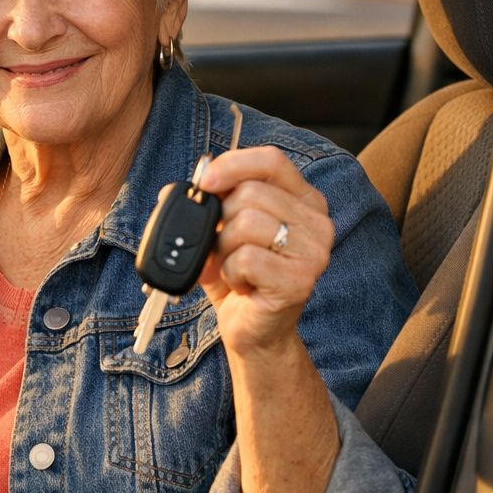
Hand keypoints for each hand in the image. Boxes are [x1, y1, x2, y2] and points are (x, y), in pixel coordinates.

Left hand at [195, 146, 332, 356]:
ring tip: (233, 267)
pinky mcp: (300, 281)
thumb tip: (175, 190)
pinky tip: (241, 285)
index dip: (233, 165)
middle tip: (223, 247)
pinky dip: (230, 272)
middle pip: (251, 193)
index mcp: (303, 200)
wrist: (253, 331)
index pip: (272, 160)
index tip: (204, 182)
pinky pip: (246, 258)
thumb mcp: (219, 231)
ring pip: (246, 223)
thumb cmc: (239, 277)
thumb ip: (203, 204)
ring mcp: (313, 252)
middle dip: (222, 221)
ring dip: (224, 249)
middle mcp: (317, 222)